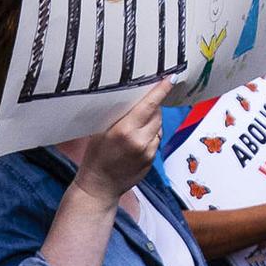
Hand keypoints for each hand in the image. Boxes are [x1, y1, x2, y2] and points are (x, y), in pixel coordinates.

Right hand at [74, 80, 172, 202]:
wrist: (99, 186)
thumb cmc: (95, 157)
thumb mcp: (99, 132)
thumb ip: (118, 116)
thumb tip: (135, 100)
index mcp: (124, 130)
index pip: (149, 105)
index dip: (161, 90)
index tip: (171, 78)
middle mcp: (139, 141)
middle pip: (157, 114)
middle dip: (152, 107)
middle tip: (140, 107)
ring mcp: (148, 152)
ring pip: (158, 127)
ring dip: (152, 123)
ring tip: (135, 128)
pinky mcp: (151, 161)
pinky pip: (156, 141)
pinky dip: (150, 137)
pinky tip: (136, 142)